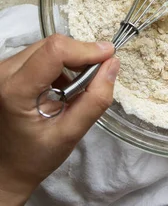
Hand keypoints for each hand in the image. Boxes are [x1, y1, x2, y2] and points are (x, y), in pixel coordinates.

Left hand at [0, 34, 118, 205]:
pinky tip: (63, 84)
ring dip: (71, 59)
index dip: (85, 49)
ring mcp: (4, 68)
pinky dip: (60, 63)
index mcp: (15, 91)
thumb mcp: (70, 135)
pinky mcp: (9, 68)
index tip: (108, 57)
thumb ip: (95, 100)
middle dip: (81, 55)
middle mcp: (4, 72)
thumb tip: (112, 63)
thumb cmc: (35, 156)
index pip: (54, 51)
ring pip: (48, 46)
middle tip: (97, 75)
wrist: (7, 167)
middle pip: (52, 45)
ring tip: (78, 85)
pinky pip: (42, 52)